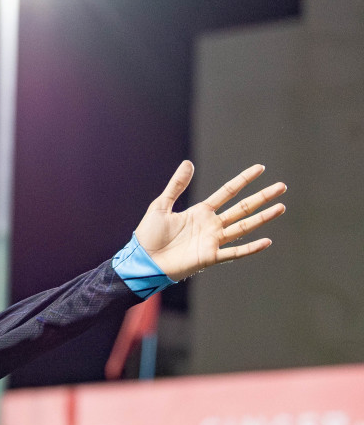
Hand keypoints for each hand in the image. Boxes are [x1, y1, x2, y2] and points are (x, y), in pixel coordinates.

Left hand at [134, 161, 285, 280]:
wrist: (142, 261)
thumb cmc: (148, 236)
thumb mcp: (160, 206)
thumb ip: (176, 186)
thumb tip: (188, 163)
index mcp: (201, 212)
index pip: (228, 192)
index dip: (243, 180)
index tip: (260, 168)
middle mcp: (211, 225)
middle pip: (242, 208)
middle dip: (262, 197)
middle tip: (282, 186)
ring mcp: (212, 241)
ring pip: (243, 227)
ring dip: (262, 218)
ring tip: (281, 207)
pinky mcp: (209, 257)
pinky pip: (234, 253)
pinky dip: (250, 248)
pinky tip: (266, 241)